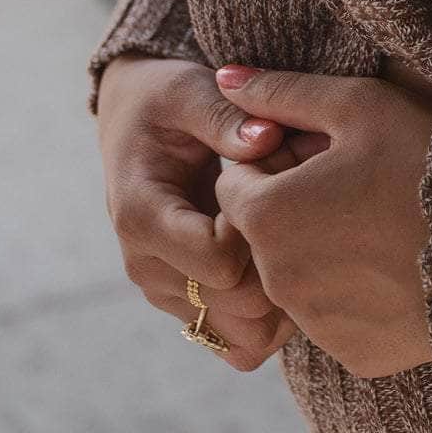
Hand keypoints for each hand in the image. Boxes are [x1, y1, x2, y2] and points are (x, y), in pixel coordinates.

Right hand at [95, 54, 299, 371]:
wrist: (136, 122)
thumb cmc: (166, 101)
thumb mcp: (191, 91)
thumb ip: (226, 117)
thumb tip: (267, 139)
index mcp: (142, 218)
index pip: (217, 262)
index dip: (258, 228)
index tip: (271, 181)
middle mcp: (148, 267)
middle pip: (235, 304)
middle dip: (278, 257)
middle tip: (295, 204)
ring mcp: (167, 292)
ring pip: (243, 333)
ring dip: (281, 289)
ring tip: (293, 230)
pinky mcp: (188, 303)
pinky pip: (241, 340)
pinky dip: (273, 312)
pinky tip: (288, 259)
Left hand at [212, 64, 431, 380]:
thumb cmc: (425, 156)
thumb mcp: (358, 105)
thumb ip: (283, 92)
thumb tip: (224, 76)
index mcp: (269, 216)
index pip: (235, 182)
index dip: (274, 160)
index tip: (322, 152)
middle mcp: (277, 281)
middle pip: (264, 233)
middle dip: (293, 206)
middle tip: (356, 184)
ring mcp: (316, 324)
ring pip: (298, 277)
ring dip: (321, 250)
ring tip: (381, 221)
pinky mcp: (354, 354)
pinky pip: (336, 316)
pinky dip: (354, 294)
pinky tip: (395, 265)